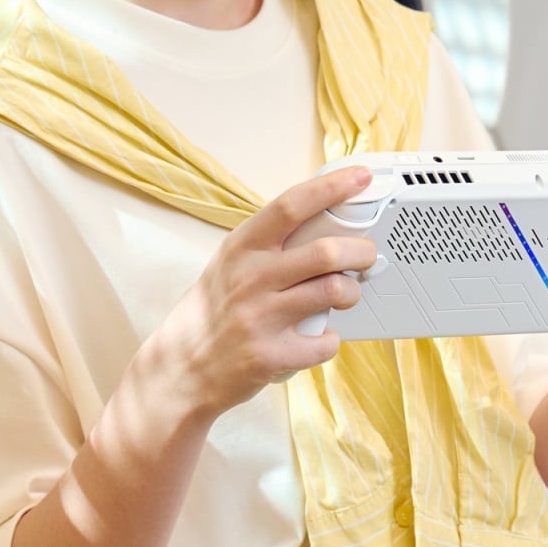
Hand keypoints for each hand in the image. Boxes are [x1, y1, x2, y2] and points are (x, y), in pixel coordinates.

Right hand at [146, 167, 376, 418]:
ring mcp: (259, 317)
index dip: (331, 188)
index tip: (360, 178)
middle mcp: (250, 277)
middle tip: (367, 255)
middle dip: (361, 251)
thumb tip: (327, 222)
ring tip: (347, 295)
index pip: (291, 206)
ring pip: (333, 292)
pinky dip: (331, 340)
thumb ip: (271, 244)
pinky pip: (325, 342)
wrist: (180, 368)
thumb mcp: (231, 264)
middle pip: (326, 252)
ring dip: (352, 293)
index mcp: (242, 247)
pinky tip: (320, 337)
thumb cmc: (214, 310)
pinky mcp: (268, 355)